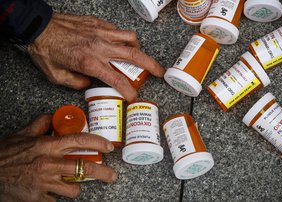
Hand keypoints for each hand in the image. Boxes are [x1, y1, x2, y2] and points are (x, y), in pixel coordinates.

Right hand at [0, 114, 116, 201]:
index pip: (80, 140)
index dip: (98, 142)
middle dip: (103, 173)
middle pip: (85, 168)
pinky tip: (50, 190)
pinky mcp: (39, 198)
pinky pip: (57, 199)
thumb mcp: (23, 134)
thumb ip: (42, 124)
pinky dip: (57, 195)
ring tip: (71, 183)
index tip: (109, 146)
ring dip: (75, 186)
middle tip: (112, 175)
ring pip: (74, 188)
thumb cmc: (5, 154)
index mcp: (47, 145)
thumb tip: (55, 117)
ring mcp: (44, 183)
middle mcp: (49, 163)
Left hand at [27, 13, 164, 100]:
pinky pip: (117, 30)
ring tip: (137, 56)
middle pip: (133, 56)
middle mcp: (99, 46)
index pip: (117, 79)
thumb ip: (78, 83)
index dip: (129, 90)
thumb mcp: (57, 77)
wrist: (36, 27)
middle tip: (159, 72)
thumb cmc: (45, 52)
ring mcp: (100, 32)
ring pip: (130, 38)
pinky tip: (118, 44)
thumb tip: (90, 83)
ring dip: (138, 49)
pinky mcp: (97, 23)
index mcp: (90, 62)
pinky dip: (122, 38)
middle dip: (151, 65)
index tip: (134, 97)